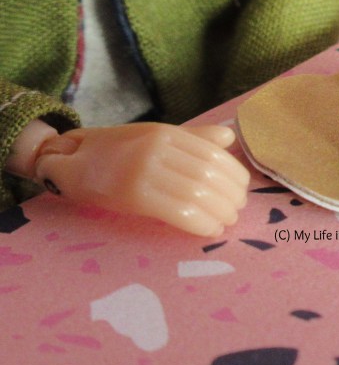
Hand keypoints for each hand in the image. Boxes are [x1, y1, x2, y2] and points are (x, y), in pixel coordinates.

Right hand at [31, 123, 249, 236]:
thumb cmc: (117, 152)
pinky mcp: (133, 195)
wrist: (70, 161)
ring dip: (219, 212)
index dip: (234, 176)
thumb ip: (193, 139)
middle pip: (209, 176)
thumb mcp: (155, 138)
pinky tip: (209, 230)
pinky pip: (178, 211)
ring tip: (225, 222)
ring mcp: (144, 171)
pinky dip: (200, 223)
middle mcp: (157, 149)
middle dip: (230, 197)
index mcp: (166, 134)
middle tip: (236, 211)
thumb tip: (229, 138)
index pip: (214, 155)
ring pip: (197, 194)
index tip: (242, 191)